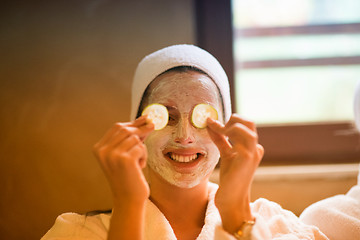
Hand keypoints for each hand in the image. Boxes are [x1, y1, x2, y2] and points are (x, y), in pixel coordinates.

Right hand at [93, 116, 153, 204]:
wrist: (128, 198)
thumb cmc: (128, 176)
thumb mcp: (125, 154)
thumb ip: (130, 138)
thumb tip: (145, 119)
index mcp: (99, 148)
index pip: (116, 127)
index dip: (132, 122)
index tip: (145, 118)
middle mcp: (103, 151)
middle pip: (125, 129)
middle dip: (141, 128)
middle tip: (153, 125)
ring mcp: (113, 155)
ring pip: (135, 139)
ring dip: (142, 149)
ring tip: (138, 162)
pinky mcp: (125, 160)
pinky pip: (141, 148)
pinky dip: (144, 156)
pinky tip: (139, 168)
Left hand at [207, 114, 263, 232]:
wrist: (232, 198)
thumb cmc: (230, 178)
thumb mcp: (226, 154)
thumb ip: (220, 139)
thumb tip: (210, 124)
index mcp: (252, 147)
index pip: (245, 125)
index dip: (229, 121)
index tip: (211, 122)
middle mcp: (255, 148)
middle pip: (248, 122)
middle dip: (232, 119)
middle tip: (217, 126)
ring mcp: (253, 151)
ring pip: (246, 126)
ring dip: (229, 125)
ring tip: (218, 130)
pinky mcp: (247, 156)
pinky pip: (239, 136)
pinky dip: (225, 131)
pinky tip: (215, 133)